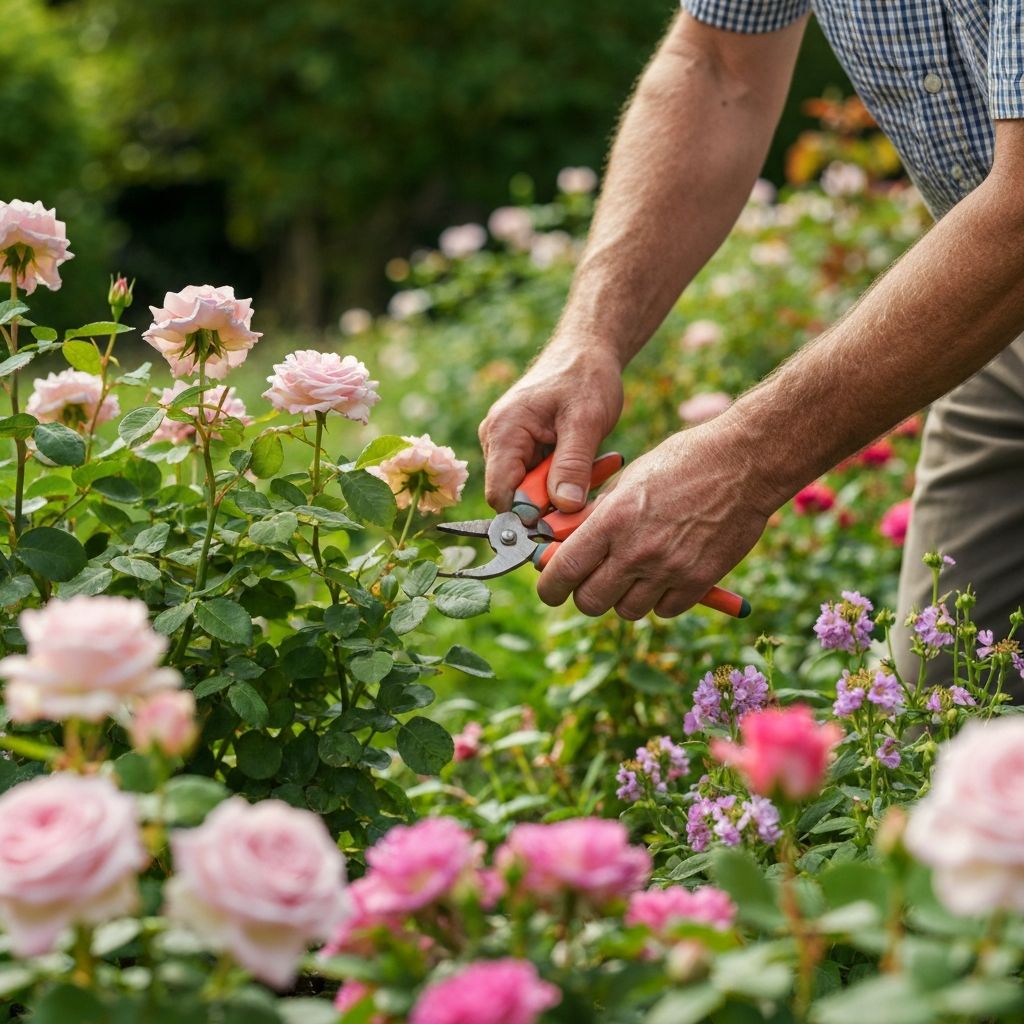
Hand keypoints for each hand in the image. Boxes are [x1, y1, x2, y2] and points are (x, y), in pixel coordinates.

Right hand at [479, 345, 623, 512]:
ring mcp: (508, 446)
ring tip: (599, 464)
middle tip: (594, 485)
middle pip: (517, 497)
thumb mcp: (586, 421)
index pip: (500, 495)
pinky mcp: (523, 449)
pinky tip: (592, 460)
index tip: (566, 518)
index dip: (529, 516)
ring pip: (533, 491)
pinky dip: (568, 477)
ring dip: (566, 488)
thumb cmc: (585, 377)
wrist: (587, 350)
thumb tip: (564, 508)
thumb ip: (573, 466)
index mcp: (504, 432)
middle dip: (556, 500)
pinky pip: (542, 479)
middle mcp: (497, 441)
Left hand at [535, 423, 774, 619]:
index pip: (564, 572)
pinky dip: (660, 600)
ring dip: (624, 597)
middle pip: (591, 602)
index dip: (550, 587)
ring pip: (627, 611)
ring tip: (635, 572)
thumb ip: (598, 516)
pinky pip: (664, 610)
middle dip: (586, 595)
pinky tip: (666, 574)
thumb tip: (569, 544)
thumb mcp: (629, 481)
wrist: (743, 463)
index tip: (551, 589)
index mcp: (611, 521)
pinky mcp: (699, 581)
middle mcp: (636, 551)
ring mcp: (669, 570)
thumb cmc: (682, 462)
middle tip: (594, 581)